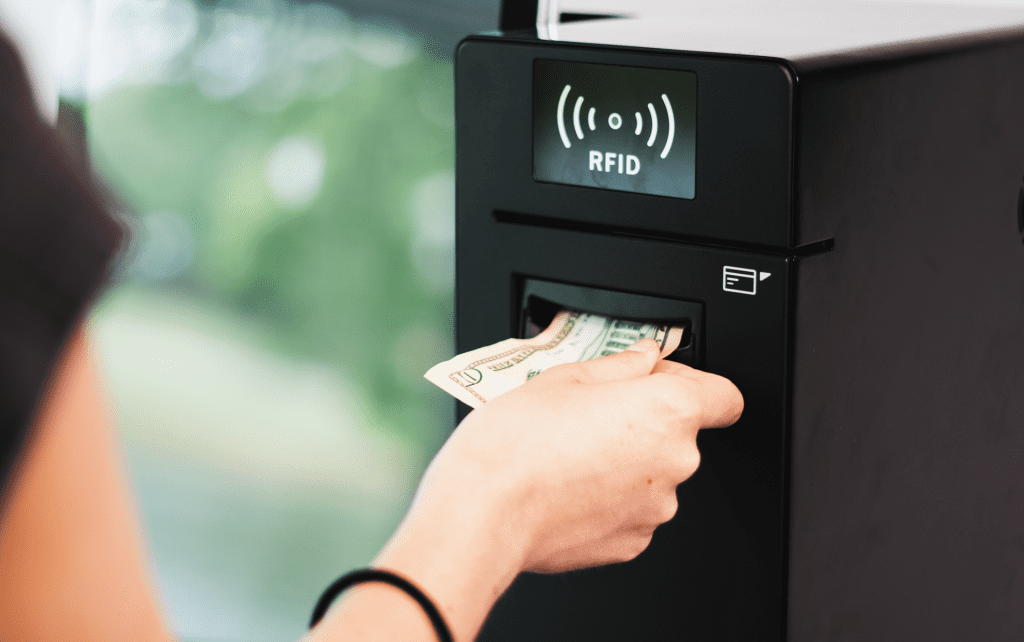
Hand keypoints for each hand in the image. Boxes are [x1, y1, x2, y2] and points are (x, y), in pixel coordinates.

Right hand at [368, 339, 742, 640]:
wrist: (487, 512)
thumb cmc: (518, 442)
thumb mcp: (565, 378)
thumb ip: (620, 365)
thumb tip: (644, 357)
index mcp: (668, 410)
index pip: (725, 396)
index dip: (694, 383)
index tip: (660, 380)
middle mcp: (675, 461)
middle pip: (682, 433)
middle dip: (646, 420)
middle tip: (595, 412)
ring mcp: (656, 508)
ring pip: (655, 473)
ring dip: (628, 460)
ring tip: (573, 451)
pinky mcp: (632, 542)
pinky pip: (633, 508)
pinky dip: (611, 496)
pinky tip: (570, 484)